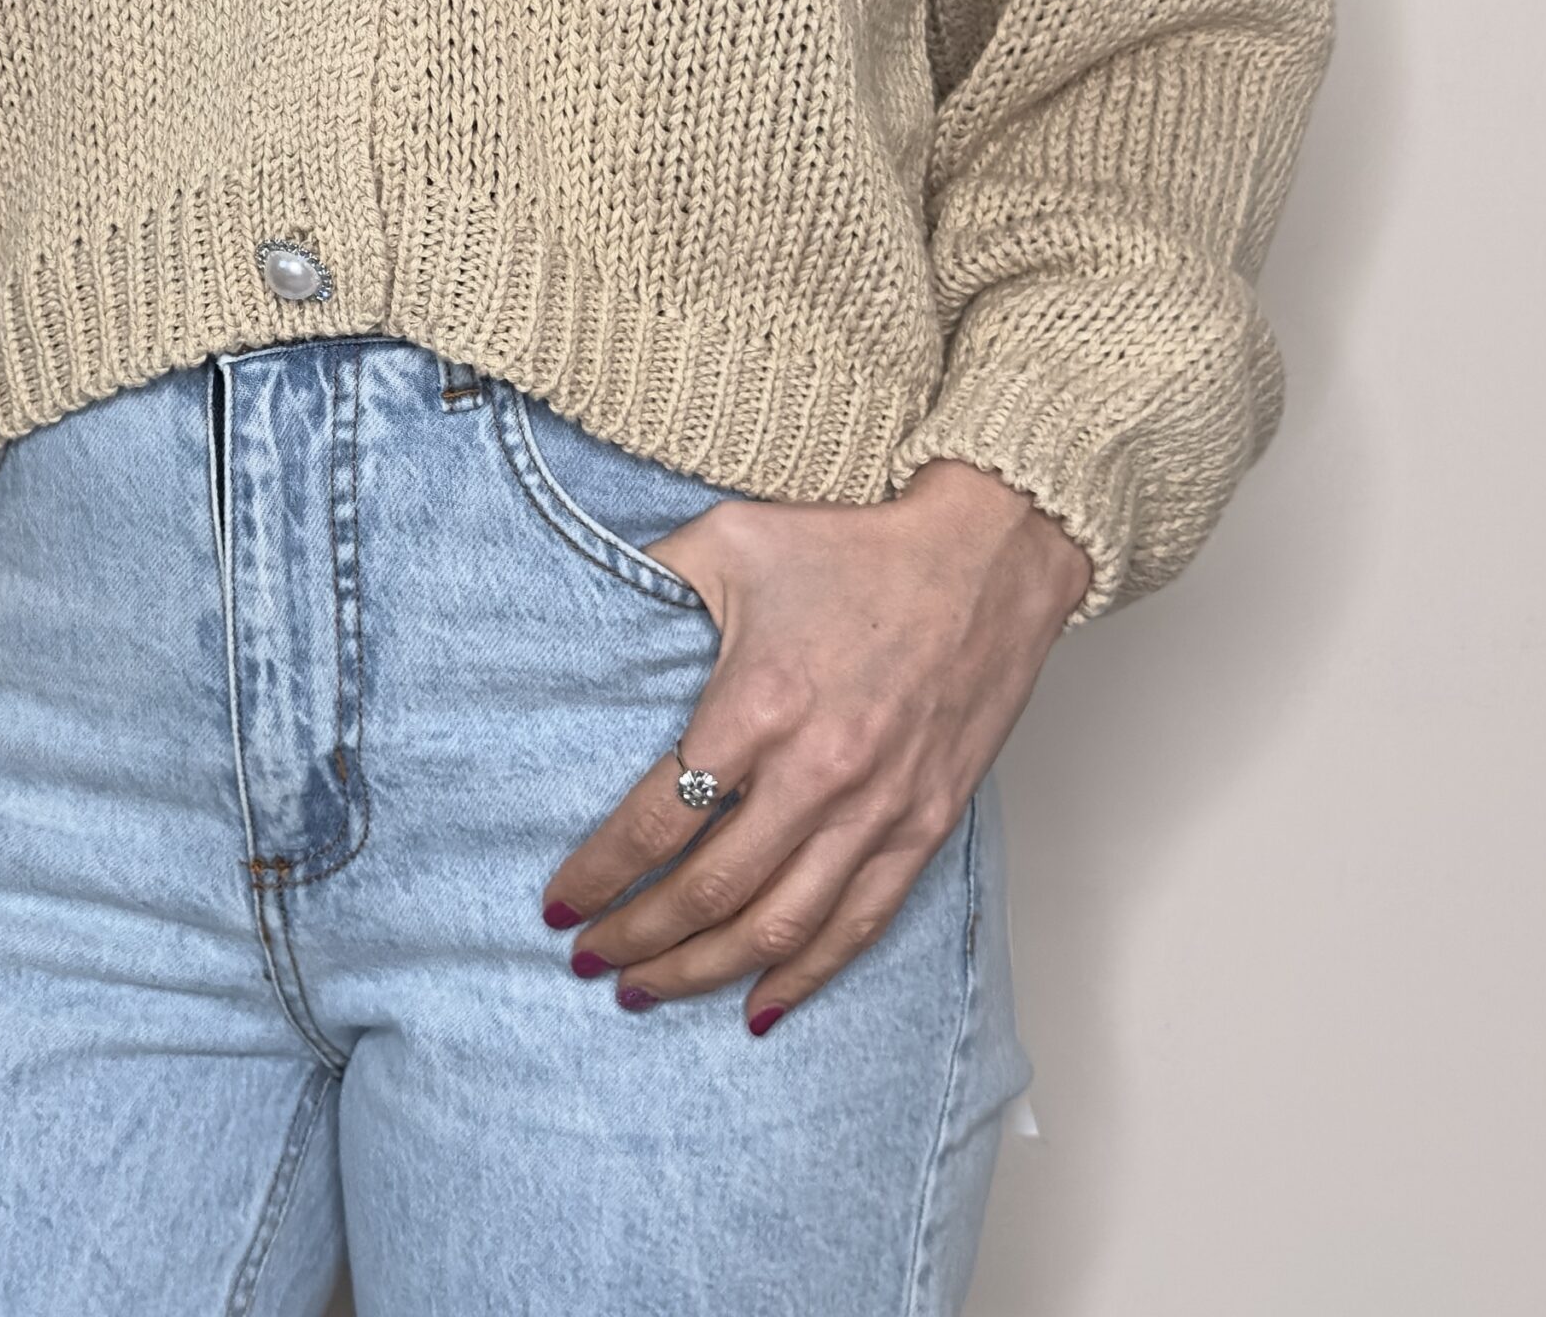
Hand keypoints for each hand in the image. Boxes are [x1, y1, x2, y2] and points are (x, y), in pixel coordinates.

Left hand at [539, 457, 1090, 1034]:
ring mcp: (876, 809)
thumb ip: (652, 577)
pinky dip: (806, 977)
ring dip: (703, 971)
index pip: (655, 822)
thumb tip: (589, 607)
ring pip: (778, 928)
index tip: (560, 903)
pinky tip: (759, 1006)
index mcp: (756, 706)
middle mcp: (816, 773)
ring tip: (646, 993)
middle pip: (707, 892)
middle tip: (589, 960)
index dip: (599, 875)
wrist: (985, 556)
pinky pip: (857, 924)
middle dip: (636, 938)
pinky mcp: (924, 824)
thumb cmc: (858, 545)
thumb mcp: (732, 538)